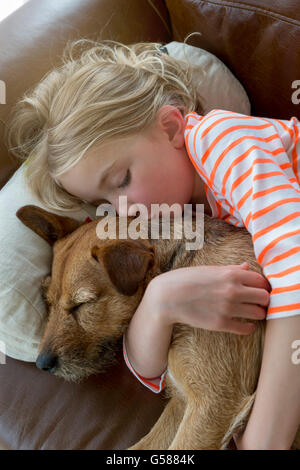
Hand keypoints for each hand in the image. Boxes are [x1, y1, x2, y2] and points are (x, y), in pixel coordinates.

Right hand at [151, 262, 270, 334]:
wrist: (167, 297)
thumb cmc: (186, 279)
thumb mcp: (209, 269)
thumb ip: (231, 269)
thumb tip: (246, 267)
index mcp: (230, 274)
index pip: (261, 280)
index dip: (262, 285)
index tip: (259, 289)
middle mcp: (233, 291)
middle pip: (265, 297)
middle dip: (263, 300)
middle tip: (258, 302)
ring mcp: (228, 308)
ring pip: (259, 314)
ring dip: (258, 313)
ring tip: (252, 312)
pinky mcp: (221, 324)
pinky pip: (246, 329)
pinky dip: (249, 327)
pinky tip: (245, 324)